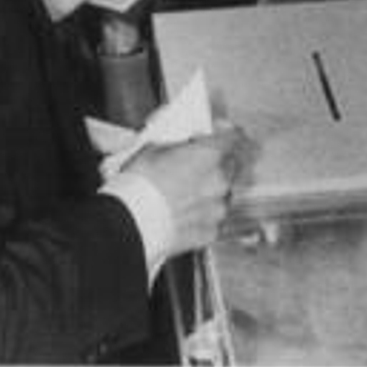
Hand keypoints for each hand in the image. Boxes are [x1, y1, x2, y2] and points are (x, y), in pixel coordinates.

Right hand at [121, 129, 247, 254]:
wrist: (131, 222)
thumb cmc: (140, 185)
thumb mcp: (154, 149)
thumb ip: (178, 146)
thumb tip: (182, 146)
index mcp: (210, 154)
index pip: (234, 137)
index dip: (227, 135)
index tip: (221, 136)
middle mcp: (221, 180)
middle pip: (230, 167)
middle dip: (215, 165)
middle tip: (194, 167)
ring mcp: (218, 208)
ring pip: (222, 195)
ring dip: (209, 192)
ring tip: (184, 196)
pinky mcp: (211, 232)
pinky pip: (212, 219)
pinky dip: (202, 217)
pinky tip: (183, 216)